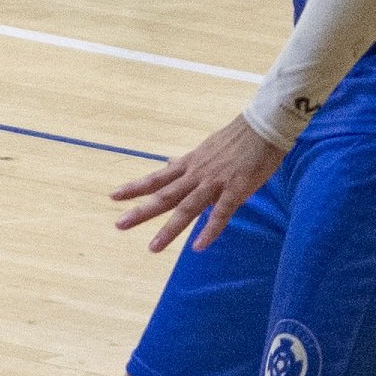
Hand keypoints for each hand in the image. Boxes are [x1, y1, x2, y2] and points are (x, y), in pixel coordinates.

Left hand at [111, 115, 285, 252]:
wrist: (263, 128)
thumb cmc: (236, 139)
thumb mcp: (204, 148)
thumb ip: (186, 161)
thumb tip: (169, 163)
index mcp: (188, 165)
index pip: (156, 178)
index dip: (134, 188)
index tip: (113, 197)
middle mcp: (196, 174)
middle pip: (164, 196)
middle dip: (141, 211)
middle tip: (119, 225)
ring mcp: (214, 183)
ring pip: (187, 208)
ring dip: (169, 229)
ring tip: (153, 247)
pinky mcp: (236, 190)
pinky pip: (221, 214)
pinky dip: (209, 230)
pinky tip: (198, 246)